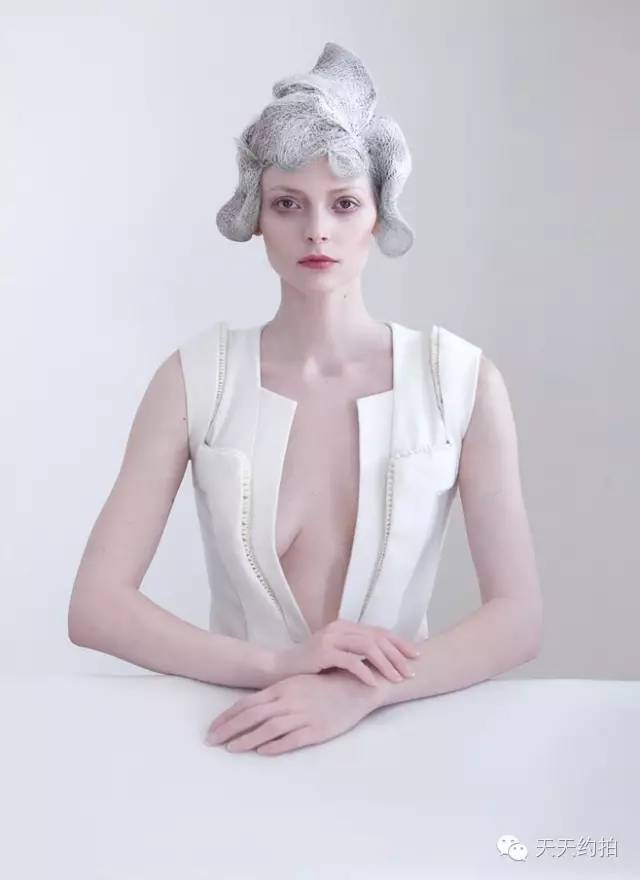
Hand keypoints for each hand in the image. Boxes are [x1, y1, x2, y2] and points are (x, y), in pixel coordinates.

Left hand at [204, 668, 383, 755]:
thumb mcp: (296, 683)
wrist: (355, 687)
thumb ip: (275, 694)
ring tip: (231, 749)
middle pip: (252, 716)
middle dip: (229, 729)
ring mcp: (303, 716)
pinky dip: (275, 746)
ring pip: (268, 729)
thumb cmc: (323, 684)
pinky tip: (262, 752)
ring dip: (247, 740)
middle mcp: (289, 700)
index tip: (212, 727)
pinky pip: (291, 740)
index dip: (228, 716)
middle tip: (211, 741)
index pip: (248, 703)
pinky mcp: (316, 730)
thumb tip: (252, 708)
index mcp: (282, 688)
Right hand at [273, 619, 420, 685]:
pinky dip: (365, 672)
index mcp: (345, 626)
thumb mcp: (337, 656)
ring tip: (397, 678)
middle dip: (398, 655)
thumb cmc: (310, 666)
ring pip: (367, 647)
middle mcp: (340, 628)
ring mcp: (331, 638)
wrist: (280, 668)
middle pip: (377, 638)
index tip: (416, 656)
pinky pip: (350, 661)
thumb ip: (356, 654)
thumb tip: (385, 662)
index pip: (379, 631)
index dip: (399, 642)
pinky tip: (373, 683)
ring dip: (386, 664)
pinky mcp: (322, 651)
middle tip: (411, 671)